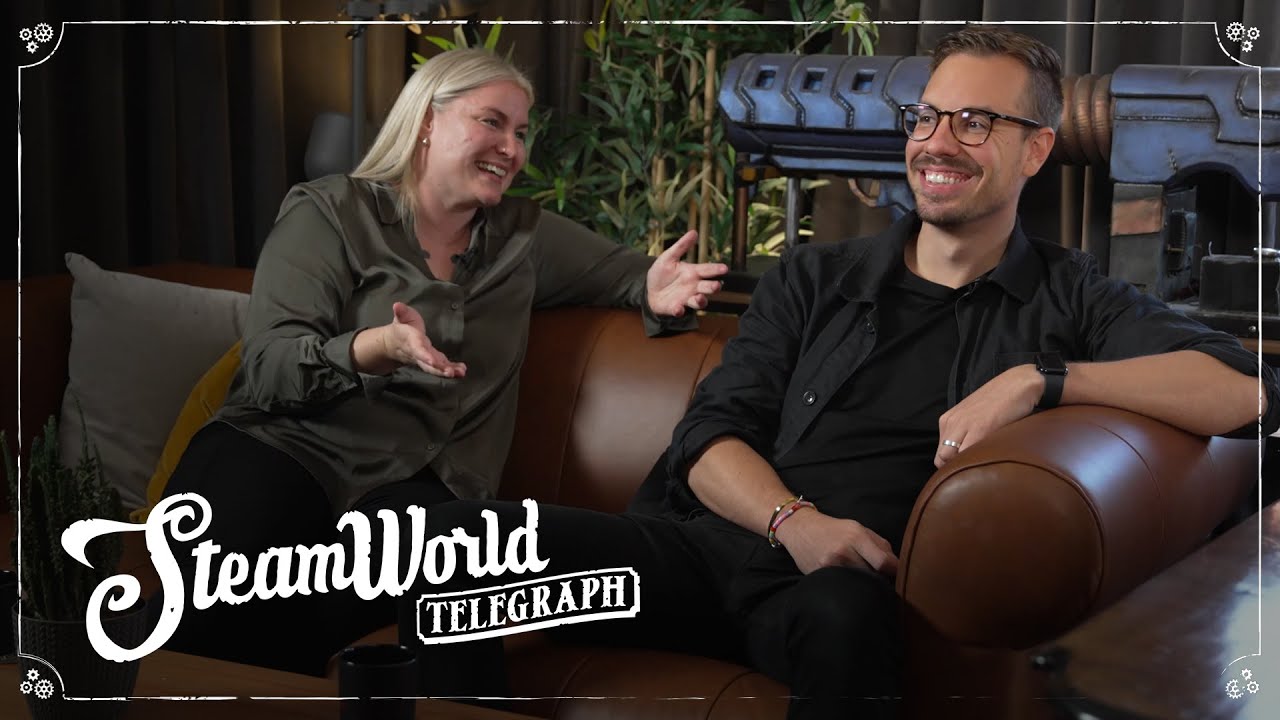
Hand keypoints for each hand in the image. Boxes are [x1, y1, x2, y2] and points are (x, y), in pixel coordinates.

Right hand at [381, 302, 467, 377]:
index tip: (432, 361)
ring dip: (447, 371)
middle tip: (450, 373)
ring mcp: (426, 359)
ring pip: (435, 368)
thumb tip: (397, 305)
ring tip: (460, 373)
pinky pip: (441, 366)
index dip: (425, 355)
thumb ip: (401, 312)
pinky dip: (452, 369)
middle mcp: (418, 353)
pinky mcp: (433, 360)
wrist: (394, 345)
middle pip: (427, 364)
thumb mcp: (401, 317)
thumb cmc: (402, 329)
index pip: (418, 349)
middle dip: (438, 369)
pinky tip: (461, 370)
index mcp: (411, 341)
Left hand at [645, 230, 728, 316]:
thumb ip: (681, 246)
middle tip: (717, 286)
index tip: (724, 268)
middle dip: (713, 287)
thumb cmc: (662, 274)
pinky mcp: (676, 308)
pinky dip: (679, 310)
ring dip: (700, 301)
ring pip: (698, 302)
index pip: (707, 270)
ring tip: (700, 298)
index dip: (716, 269)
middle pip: (707, 287)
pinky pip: (680, 311)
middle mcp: (693, 286)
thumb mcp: (668, 257)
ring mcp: (686, 298)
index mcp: (693, 272)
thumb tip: (694, 232)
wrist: (649, 290)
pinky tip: (678, 308)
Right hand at [773, 509, 898, 576]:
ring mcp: (830, 566)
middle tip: (882, 581)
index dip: (895, 572)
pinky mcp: (820, 576)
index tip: (898, 576)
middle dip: (881, 580)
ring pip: (858, 585)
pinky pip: (842, 587)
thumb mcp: (857, 528)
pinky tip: (849, 584)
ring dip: (866, 586)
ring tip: (865, 583)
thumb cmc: (832, 528)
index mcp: (856, 536)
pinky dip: (849, 587)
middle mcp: (843, 552)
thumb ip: (879, 544)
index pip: (884, 562)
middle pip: (873, 577)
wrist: (799, 528)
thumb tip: (896, 566)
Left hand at [934, 364, 1042, 467]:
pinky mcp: (980, 429)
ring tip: (981, 466)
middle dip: (954, 469)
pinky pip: (967, 455)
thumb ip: (964, 433)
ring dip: (963, 467)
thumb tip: (962, 457)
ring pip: (950, 459)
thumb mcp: (973, 416)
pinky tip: (988, 461)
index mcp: (948, 420)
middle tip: (974, 471)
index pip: (939, 454)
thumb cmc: (1000, 401)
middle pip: (941, 458)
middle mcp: (951, 422)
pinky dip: (975, 463)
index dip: (951, 465)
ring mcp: (963, 425)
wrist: (1019, 384)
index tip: (966, 468)